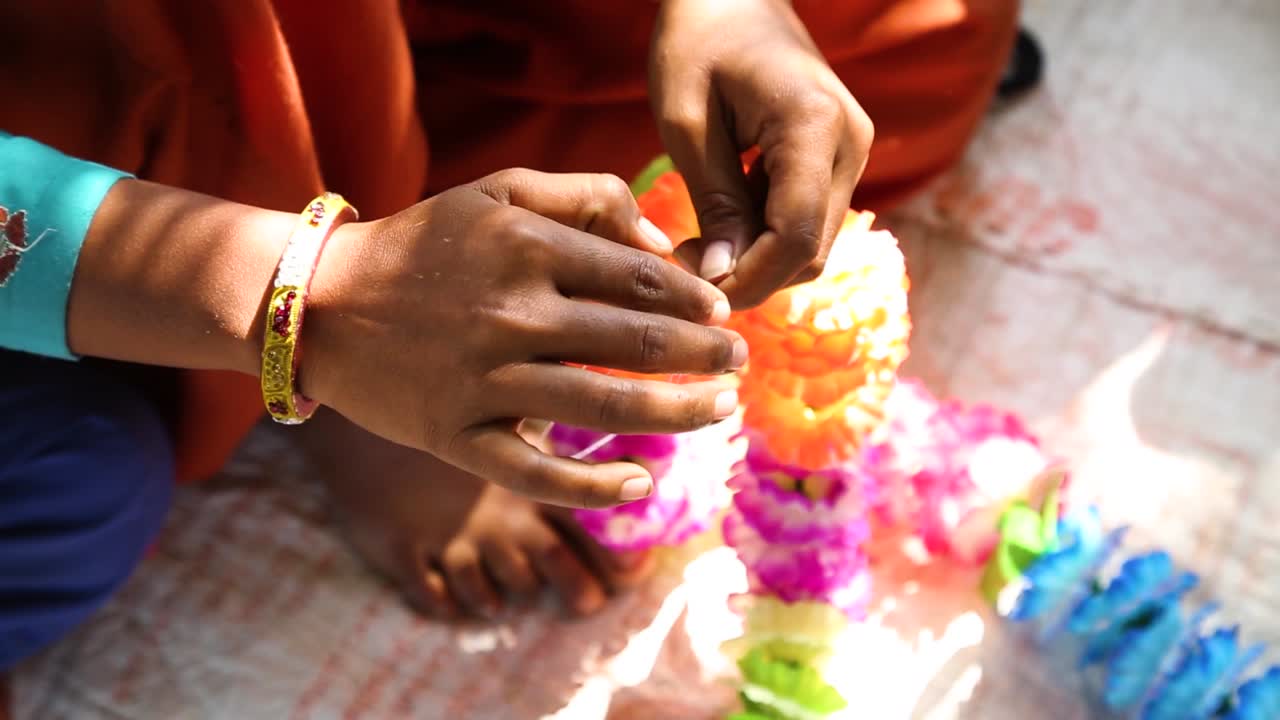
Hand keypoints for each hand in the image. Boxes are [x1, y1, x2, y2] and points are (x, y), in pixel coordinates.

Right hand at [302, 169, 746, 508]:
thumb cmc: (424, 245)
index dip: (697, 300)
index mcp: (526, 249)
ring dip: (679, 414)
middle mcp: (511, 314)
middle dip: (705, 356)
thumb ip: (585, 198)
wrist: (320, 304)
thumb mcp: (498, 193)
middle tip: (739, 365)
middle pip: (638, 343)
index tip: (724, 314)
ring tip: (721, 412)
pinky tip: (639, 484)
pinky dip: (593, 487)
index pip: (641, 279)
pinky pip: (537, 475)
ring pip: (605, 407)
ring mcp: (483, 381)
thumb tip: (661, 245)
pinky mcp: (455, 437)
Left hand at [649, 0, 873, 307]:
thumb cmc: (698, 43)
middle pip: (811, 251)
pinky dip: (767, 237)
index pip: (797, 237)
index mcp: (815, 124)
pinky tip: (722, 220)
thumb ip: (714, 201)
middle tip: (687, 266)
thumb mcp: (687, 121)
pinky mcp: (838, 159)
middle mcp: (850, 144)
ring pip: (812, 244)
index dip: (749, 279)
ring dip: (758, 260)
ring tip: (700, 242)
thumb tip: (724, 277)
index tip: (695, 288)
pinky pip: (809, 221)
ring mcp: (851, 152)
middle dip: (750, 276)